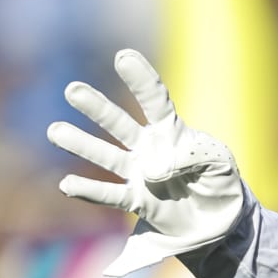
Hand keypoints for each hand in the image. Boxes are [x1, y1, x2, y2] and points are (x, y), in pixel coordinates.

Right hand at [48, 49, 245, 276]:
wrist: (222, 221)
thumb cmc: (221, 183)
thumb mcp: (220, 163)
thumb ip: (194, 156)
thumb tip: (153, 169)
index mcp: (173, 132)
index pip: (155, 100)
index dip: (140, 80)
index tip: (123, 57)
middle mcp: (149, 149)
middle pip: (119, 124)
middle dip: (97, 107)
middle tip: (72, 90)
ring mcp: (139, 174)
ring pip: (107, 156)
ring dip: (82, 144)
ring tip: (56, 130)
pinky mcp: (137, 201)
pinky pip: (111, 195)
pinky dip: (90, 192)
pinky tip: (67, 184)